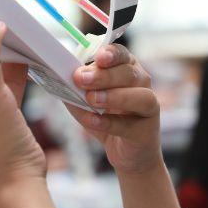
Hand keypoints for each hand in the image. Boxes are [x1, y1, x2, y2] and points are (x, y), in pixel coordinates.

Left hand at [69, 45, 161, 175]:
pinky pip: (129, 124)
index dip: (111, 54)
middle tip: (81, 78)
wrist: (127, 153)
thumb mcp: (86, 103)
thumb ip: (75, 91)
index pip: (122, 55)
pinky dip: (109, 122)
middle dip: (104, 75)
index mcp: (126, 69)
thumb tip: (57, 79)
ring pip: (140, 96)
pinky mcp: (146, 131)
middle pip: (128, 73)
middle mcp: (142, 84)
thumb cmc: (107, 121)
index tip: (98, 57)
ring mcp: (149, 107)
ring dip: (114, 96)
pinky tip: (93, 120)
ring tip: (91, 99)